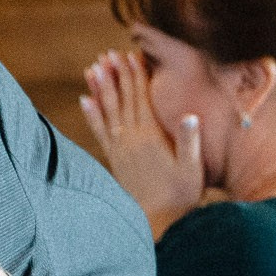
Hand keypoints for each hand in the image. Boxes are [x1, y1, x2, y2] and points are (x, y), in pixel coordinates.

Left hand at [81, 49, 202, 233]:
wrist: (156, 221)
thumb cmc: (180, 195)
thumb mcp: (192, 168)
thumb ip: (189, 142)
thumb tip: (191, 116)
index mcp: (151, 136)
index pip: (142, 98)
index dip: (137, 76)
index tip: (132, 55)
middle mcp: (131, 138)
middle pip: (123, 99)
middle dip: (117, 74)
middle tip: (109, 53)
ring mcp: (120, 147)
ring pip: (108, 111)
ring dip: (101, 88)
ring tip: (93, 67)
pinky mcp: (114, 158)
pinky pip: (99, 131)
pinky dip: (91, 114)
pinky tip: (84, 99)